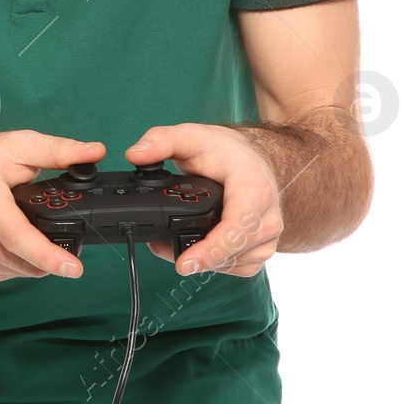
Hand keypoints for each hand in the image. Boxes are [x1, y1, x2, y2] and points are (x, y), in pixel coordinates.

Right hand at [0, 130, 105, 283]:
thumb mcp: (16, 146)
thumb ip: (57, 151)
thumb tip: (95, 152)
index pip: (17, 236)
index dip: (48, 255)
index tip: (74, 268)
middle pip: (23, 259)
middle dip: (50, 254)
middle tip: (63, 240)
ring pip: (20, 271)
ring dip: (35, 259)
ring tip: (29, 230)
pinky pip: (8, 275)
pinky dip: (20, 263)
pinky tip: (13, 242)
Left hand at [125, 126, 282, 276]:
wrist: (248, 159)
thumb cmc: (224, 151)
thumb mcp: (191, 137)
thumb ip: (162, 141)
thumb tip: (135, 154)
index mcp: (255, 188)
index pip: (238, 226)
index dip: (212, 249)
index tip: (184, 263)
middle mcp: (267, 216)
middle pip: (234, 250)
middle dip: (196, 257)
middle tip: (160, 247)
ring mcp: (267, 235)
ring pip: (234, 263)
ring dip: (202, 261)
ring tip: (170, 244)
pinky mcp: (261, 248)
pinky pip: (239, 267)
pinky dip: (214, 263)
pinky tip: (194, 250)